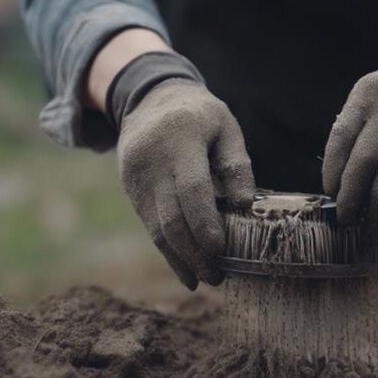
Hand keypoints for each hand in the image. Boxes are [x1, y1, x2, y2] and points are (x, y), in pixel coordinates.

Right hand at [118, 79, 254, 288]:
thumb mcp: (226, 126)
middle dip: (194, 252)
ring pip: (156, 228)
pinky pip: (150, 225)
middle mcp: (152, 163)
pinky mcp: (131, 191)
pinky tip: (185, 268)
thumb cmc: (200, 115)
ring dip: (180, 258)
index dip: (205, 223)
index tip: (221, 250)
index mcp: (180, 141)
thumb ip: (237, 164)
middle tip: (217, 277)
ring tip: (204, 279)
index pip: (191, 189)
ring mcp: (136, 179)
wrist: (149, 98)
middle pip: (171, 217)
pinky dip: (168, 250)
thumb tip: (246, 203)